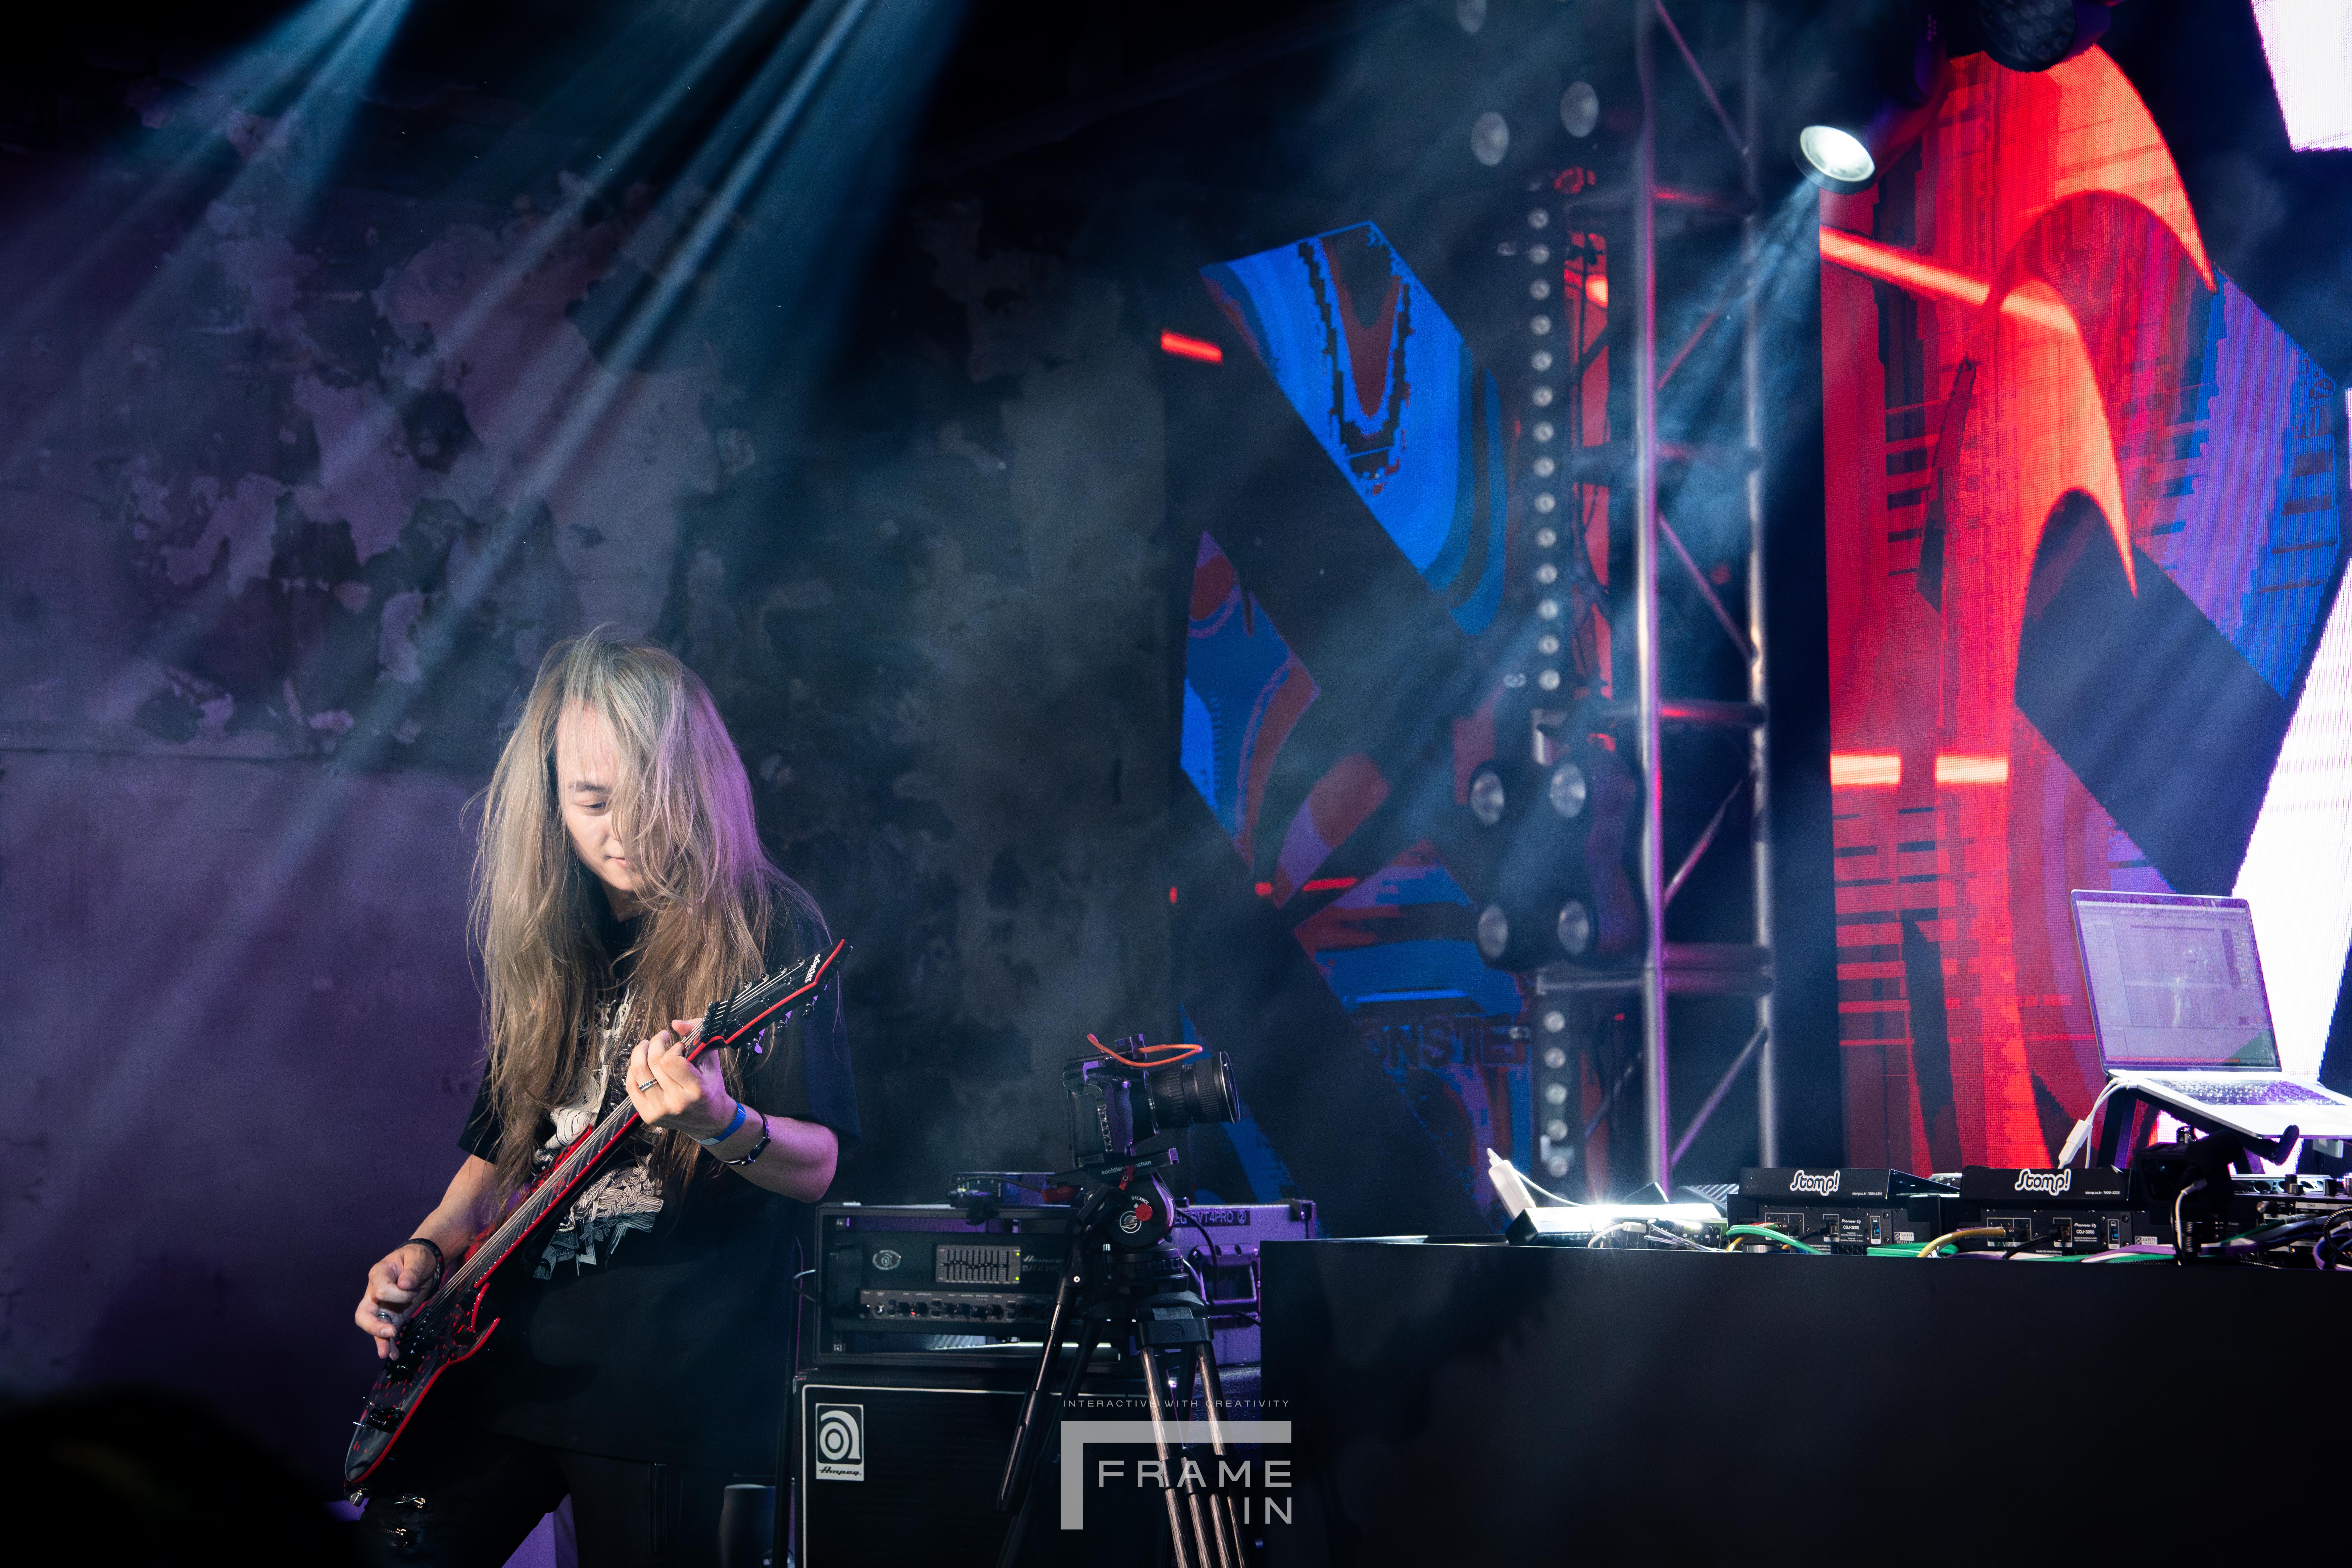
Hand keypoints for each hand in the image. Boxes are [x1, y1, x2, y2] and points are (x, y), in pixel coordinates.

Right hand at [355, 1242, 439, 1360]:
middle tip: (390, 1332)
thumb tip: (405, 1285)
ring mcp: (382, 1307)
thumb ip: (411, 1271)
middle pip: (364, 1314)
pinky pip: (387, 1332)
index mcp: (378, 1274)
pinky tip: (393, 1354)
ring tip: (386, 1354)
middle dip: (374, 1325)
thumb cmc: (417, 1258)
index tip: (414, 1291)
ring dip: (380, 1340)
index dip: (398, 1295)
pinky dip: (389, 1343)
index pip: (381, 1291)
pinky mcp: (392, 1316)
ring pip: (374, 1327)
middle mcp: (374, 1293)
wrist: (423, 1263)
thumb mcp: (417, 1258)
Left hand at [624, 1018, 733, 1139]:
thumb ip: (697, 1036)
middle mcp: (677, 1102)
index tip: (679, 1046)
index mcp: (696, 1090)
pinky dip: (633, 1070)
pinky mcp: (648, 1116)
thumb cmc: (711, 1088)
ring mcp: (660, 1111)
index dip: (673, 1047)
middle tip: (661, 1037)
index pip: (670, 1061)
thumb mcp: (711, 1060)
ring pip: (638, 1073)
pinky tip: (641, 1062)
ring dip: (640, 1053)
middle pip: (652, 1064)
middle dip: (655, 1043)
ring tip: (648, 1045)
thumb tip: (675, 1023)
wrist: (711, 1120)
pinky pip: (631, 1087)